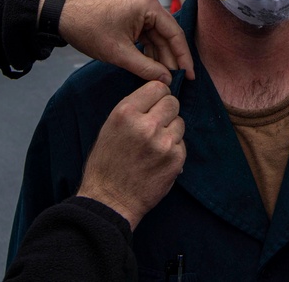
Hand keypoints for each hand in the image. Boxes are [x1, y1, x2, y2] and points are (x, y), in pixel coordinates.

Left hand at [50, 0, 194, 83]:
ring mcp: (140, 9)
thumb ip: (146, 68)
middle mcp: (148, 3)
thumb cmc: (89, 29)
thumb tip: (166, 80)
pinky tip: (150, 67)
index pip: (174, 34)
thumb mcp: (119, 53)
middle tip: (175, 81)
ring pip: (157, 37)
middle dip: (170, 59)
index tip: (189, 75)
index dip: (183, 57)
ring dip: (159, 57)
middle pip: (167, 35)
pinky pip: (146, 35)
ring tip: (162, 78)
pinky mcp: (131, 16)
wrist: (63, 17)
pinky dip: (148, 51)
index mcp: (149, 5)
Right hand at [76, 81, 185, 228]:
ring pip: (180, 122)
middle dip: (166, 111)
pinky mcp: (175, 159)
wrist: (110, 201)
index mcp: (126, 113)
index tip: (155, 103)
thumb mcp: (110, 128)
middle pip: (173, 102)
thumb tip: (158, 95)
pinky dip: (174, 150)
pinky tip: (159, 160)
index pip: (158, 86)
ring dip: (171, 131)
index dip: (158, 95)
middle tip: (156, 124)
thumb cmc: (106, 165)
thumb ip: (133, 109)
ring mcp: (163, 143)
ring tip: (155, 145)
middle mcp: (146, 125)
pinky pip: (182, 143)